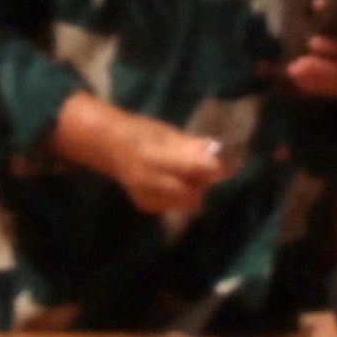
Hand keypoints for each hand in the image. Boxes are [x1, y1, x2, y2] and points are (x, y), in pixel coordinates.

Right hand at [57, 95, 228, 224]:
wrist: (106, 145)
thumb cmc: (139, 131)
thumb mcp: (166, 132)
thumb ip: (190, 145)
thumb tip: (217, 151)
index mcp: (154, 156)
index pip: (192, 168)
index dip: (214, 168)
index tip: (229, 164)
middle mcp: (148, 180)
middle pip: (192, 195)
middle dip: (202, 184)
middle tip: (202, 170)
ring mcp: (145, 196)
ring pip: (184, 203)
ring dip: (191, 191)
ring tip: (184, 175)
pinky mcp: (145, 205)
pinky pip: (173, 206)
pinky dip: (177, 196)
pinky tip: (169, 183)